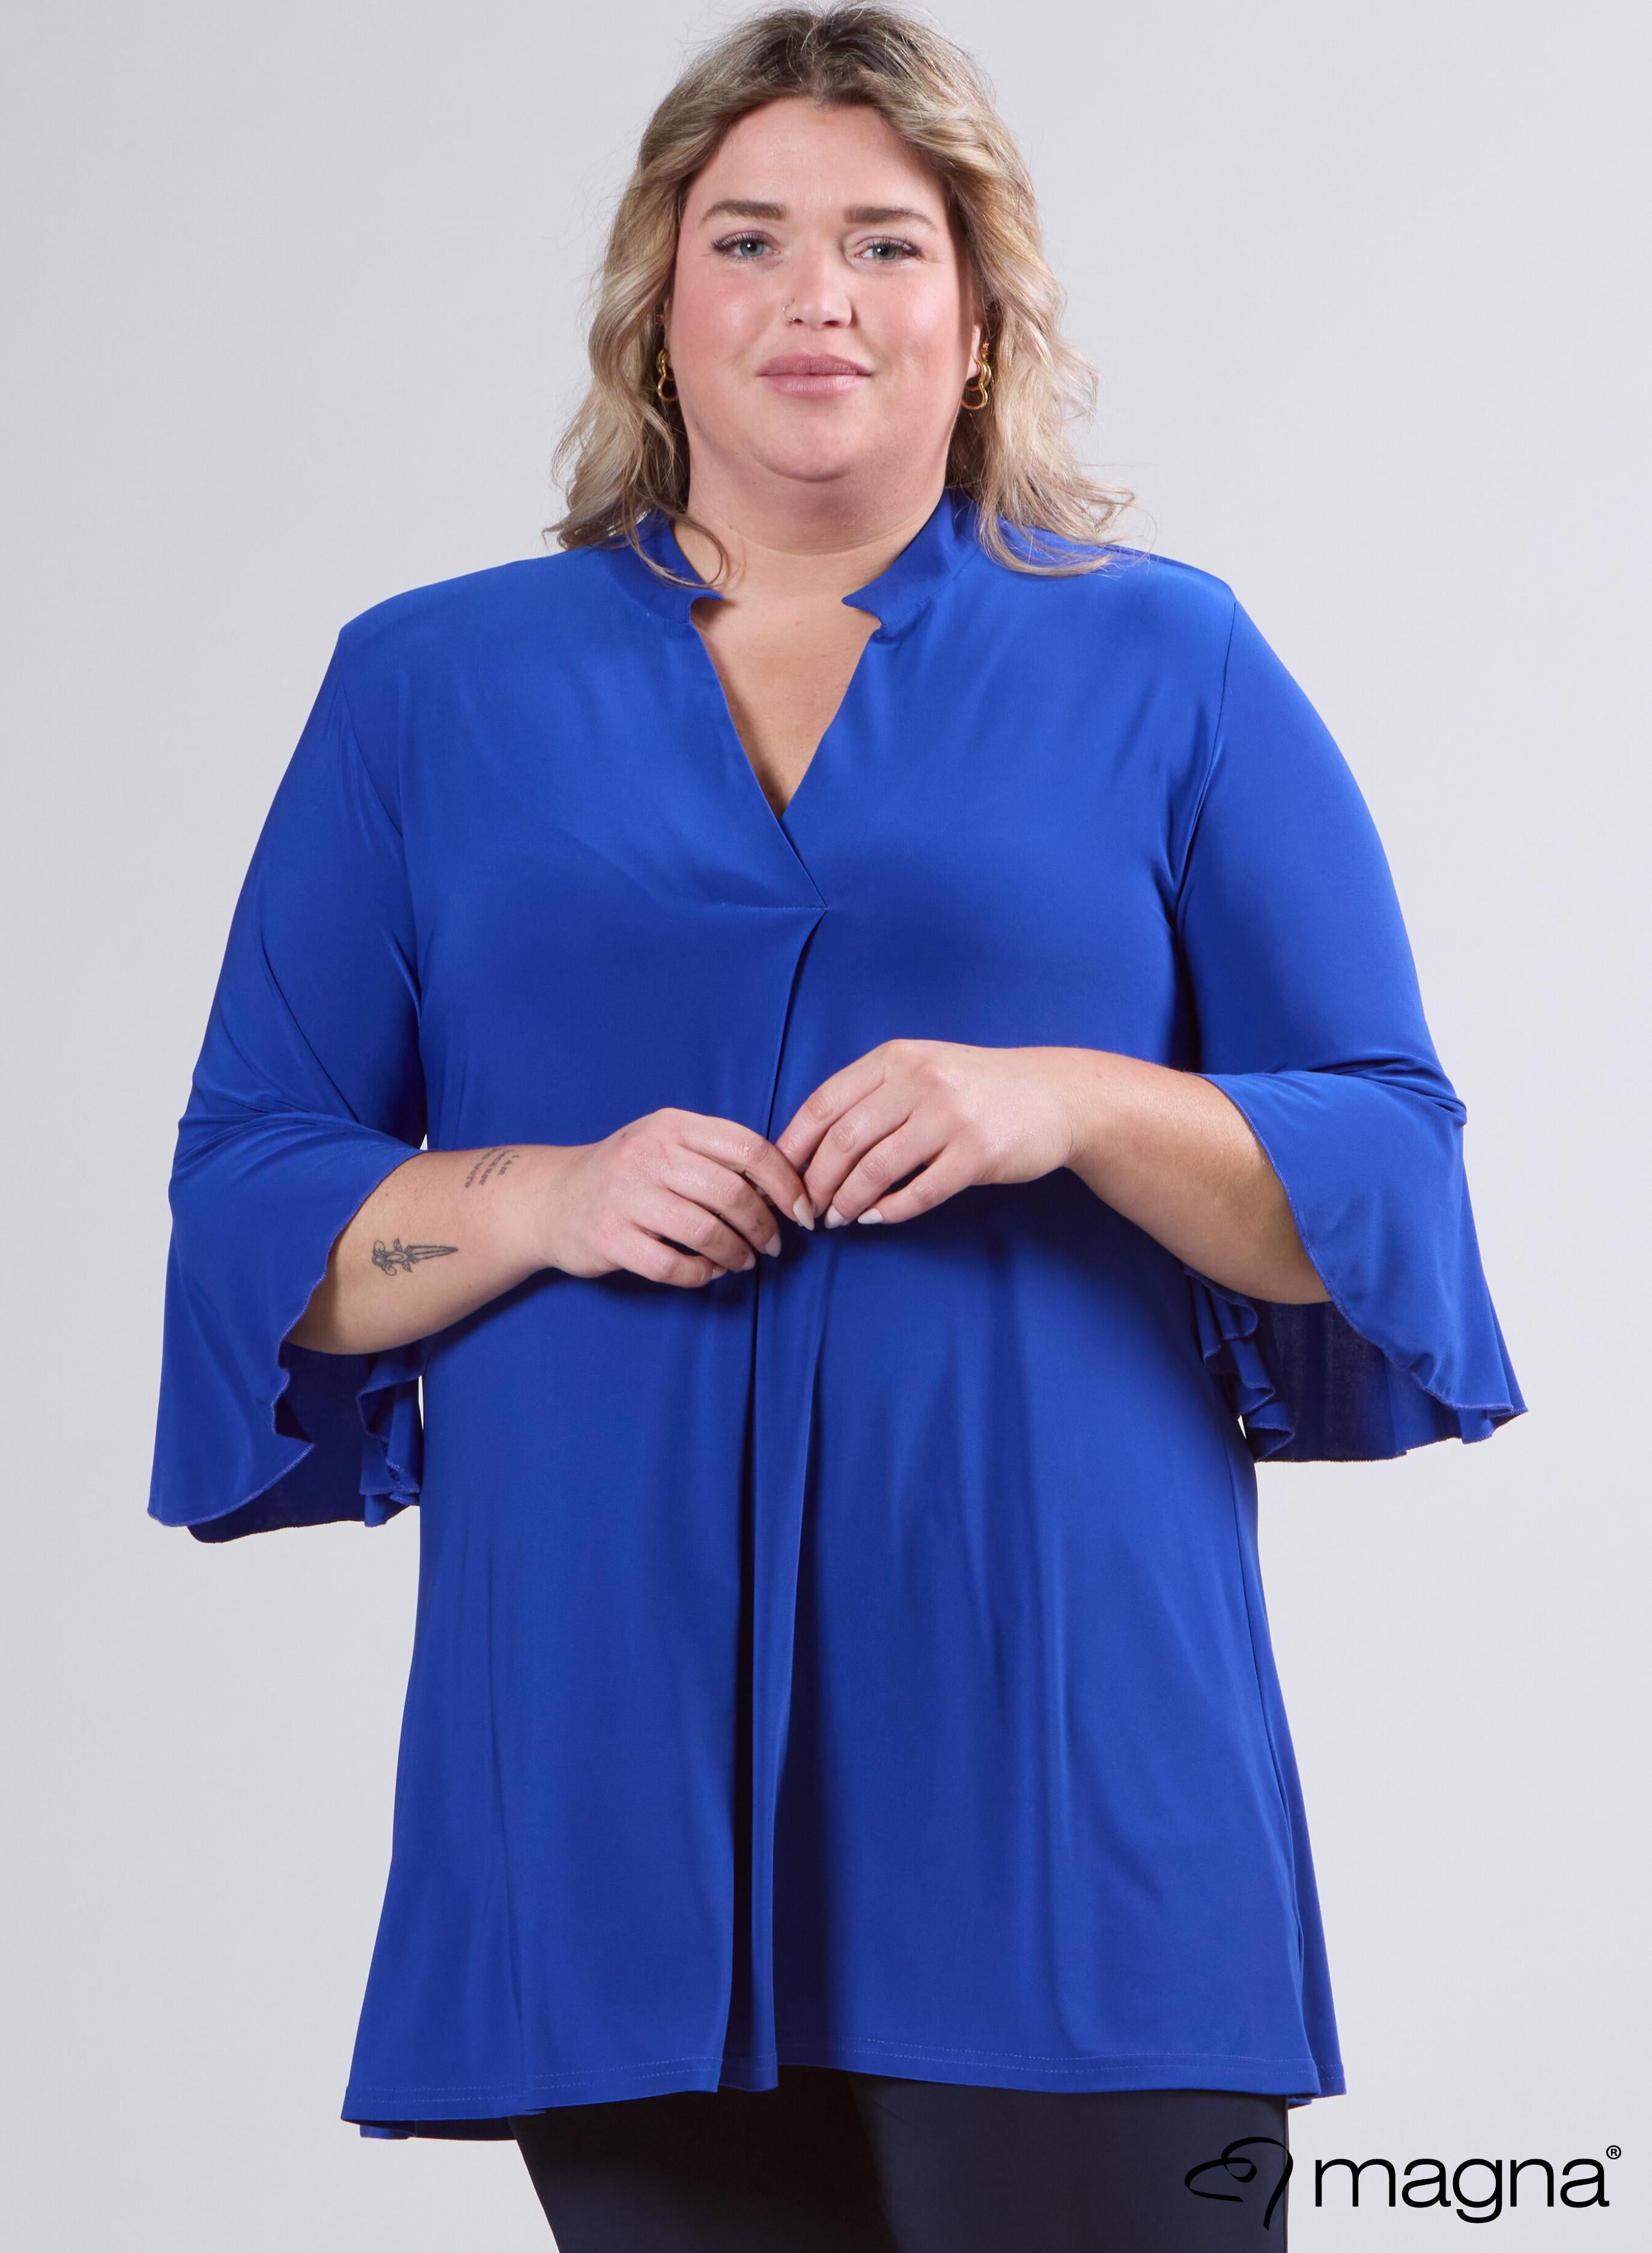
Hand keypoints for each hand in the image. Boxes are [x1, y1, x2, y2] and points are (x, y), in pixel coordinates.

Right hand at [537, 1109, 815, 1285]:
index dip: (785, 1181)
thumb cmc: (626, 1174)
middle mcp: (649, 1155)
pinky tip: (708, 1271)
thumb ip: (717, 1155)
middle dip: (765, 1226)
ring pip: (707, 1232)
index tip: (802, 1210)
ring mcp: (627, 1197)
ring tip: (743, 1261)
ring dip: (738, 1253)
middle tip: (774, 1245)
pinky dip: (702, 1274)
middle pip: (732, 1193)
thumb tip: (783, 1187)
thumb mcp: (666, 1143)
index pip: (747, 1146)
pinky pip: (674, 1266)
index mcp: (672, 1125)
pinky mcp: (611, 1238)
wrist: (550, 1199)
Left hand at [773, 1040, 1078, 1228]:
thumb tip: (814, 1144)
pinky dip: (891, 1211)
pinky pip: (919, 1192)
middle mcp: (919, 1082)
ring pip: (875, 1169)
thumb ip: (874, 1094)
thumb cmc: (978, 1087)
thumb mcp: (923, 1068)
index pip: (824, 1103)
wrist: (1056, 1095)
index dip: (795, 1146)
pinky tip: (877, 1219)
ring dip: (848, 1201)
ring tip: (837, 1219)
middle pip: (844, 1141)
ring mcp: (950, 1117)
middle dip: (817, 1183)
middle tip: (809, 1209)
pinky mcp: (977, 1154)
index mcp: (896, 1059)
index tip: (782, 1176)